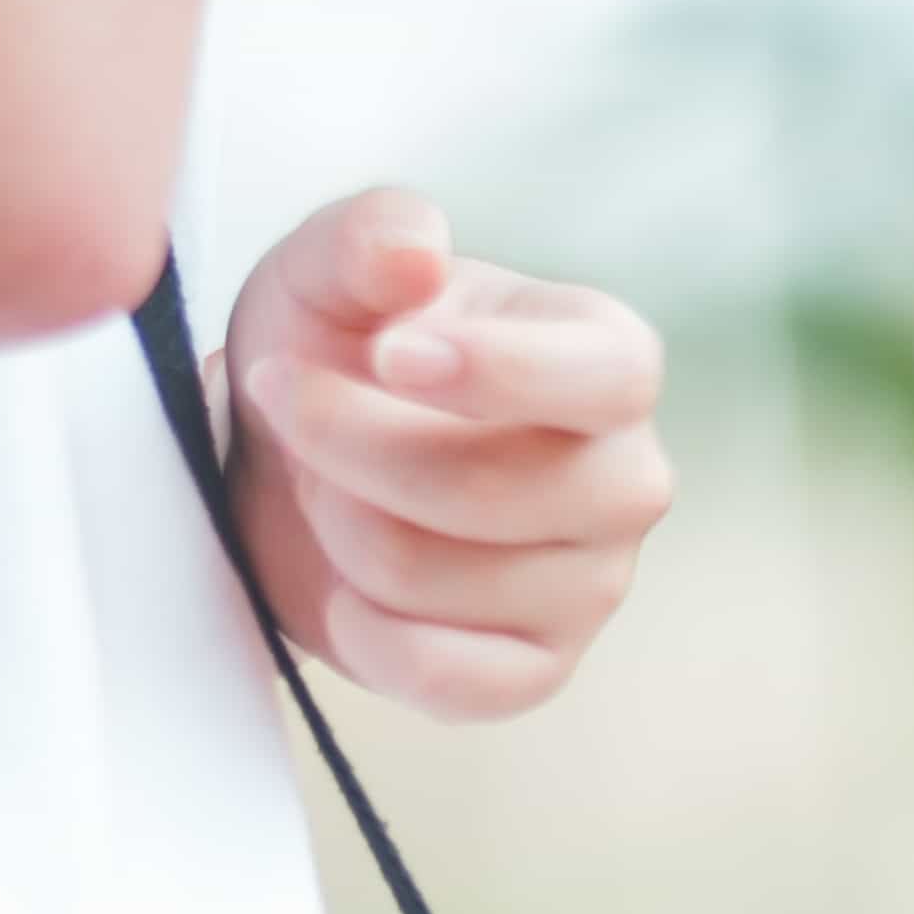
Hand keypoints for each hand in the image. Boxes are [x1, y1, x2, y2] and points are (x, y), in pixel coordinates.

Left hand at [221, 189, 671, 724]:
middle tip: (289, 403)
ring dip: (339, 527)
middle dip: (350, 448)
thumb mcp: (330, 266)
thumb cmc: (339, 344)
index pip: (609, 375)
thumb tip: (416, 251)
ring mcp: (593, 582)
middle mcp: (623, 474)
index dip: (499, 373)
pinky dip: (366, 633)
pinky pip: (451, 680)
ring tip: (322, 484)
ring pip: (437, 579)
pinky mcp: (539, 667)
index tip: (388, 353)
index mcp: (606, 355)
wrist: (297, 461)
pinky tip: (343, 585)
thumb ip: (369, 233)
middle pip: (495, 491)